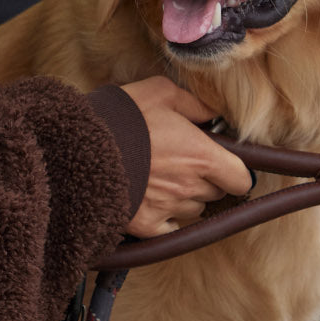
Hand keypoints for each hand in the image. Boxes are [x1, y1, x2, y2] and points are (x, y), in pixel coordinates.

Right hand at [119, 77, 252, 237]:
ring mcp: (168, 208)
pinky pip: (169, 228)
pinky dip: (164, 219)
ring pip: (192, 210)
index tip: (224, 165)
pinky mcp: (146, 225)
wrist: (79, 147)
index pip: (241, 179)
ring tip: (160, 180)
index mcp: (201, 155)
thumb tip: (214, 114)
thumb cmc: (122, 117)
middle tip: (182, 164)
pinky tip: (151, 201)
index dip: (235, 172)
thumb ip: (195, 104)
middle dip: (206, 181)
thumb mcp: (160, 92)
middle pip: (216, 194)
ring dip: (184, 198)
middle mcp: (190, 186)